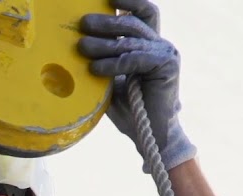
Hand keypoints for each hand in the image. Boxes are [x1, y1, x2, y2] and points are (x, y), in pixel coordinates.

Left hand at [78, 0, 195, 171]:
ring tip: (82, 47)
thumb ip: (100, 59)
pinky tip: (96, 68)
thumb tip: (75, 43)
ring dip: (103, 43)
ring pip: (131, 39)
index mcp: (147, 43)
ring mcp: (166, 52)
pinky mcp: (168, 65)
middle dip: (105, 21)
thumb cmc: (127, 109)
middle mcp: (159, 44)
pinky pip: (136, 58)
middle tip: (82, 24)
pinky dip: (114, 63)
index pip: (141, 12)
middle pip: (131, 22)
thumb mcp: (108, 78)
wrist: (149, 135)